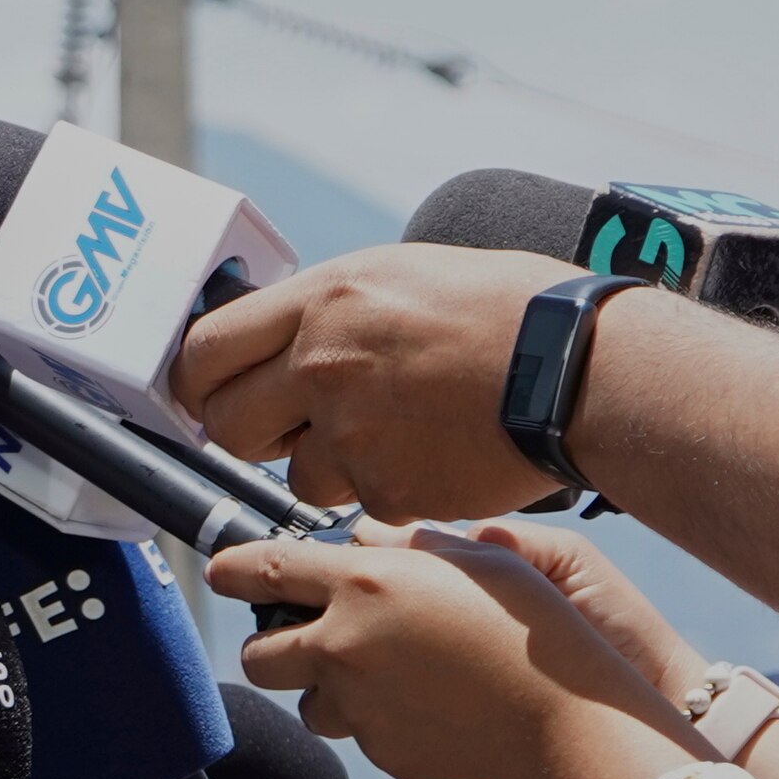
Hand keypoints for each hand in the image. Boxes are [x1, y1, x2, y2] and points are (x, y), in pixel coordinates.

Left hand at [174, 244, 589, 519]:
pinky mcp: (387, 488)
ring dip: (327, 467)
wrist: (581, 368)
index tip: (208, 393)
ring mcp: (352, 433)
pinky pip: (358, 502)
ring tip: (394, 434)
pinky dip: (386, 490)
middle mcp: (322, 365)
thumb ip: (331, 311)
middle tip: (289, 427)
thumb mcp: (404, 276)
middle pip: (226, 426)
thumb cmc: (509, 312)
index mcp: (323, 301)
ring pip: (294, 475)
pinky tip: (432, 456)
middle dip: (249, 434)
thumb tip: (281, 338)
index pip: (204, 350)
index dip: (197, 380)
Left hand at [205, 525, 689, 778]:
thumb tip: (368, 538)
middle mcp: (345, 646)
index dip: (232, 570)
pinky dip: (383, 724)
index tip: (218, 571)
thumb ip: (407, 545)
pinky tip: (433, 708)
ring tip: (390, 679)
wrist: (561, 718)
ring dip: (332, 692)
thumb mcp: (474, 559)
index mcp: (363, 586)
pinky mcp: (381, 752)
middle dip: (270, 649)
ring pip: (311, 705)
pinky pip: (364, 736)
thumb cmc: (528, 628)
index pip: (266, 571)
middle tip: (300, 642)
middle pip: (260, 657)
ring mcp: (359, 707)